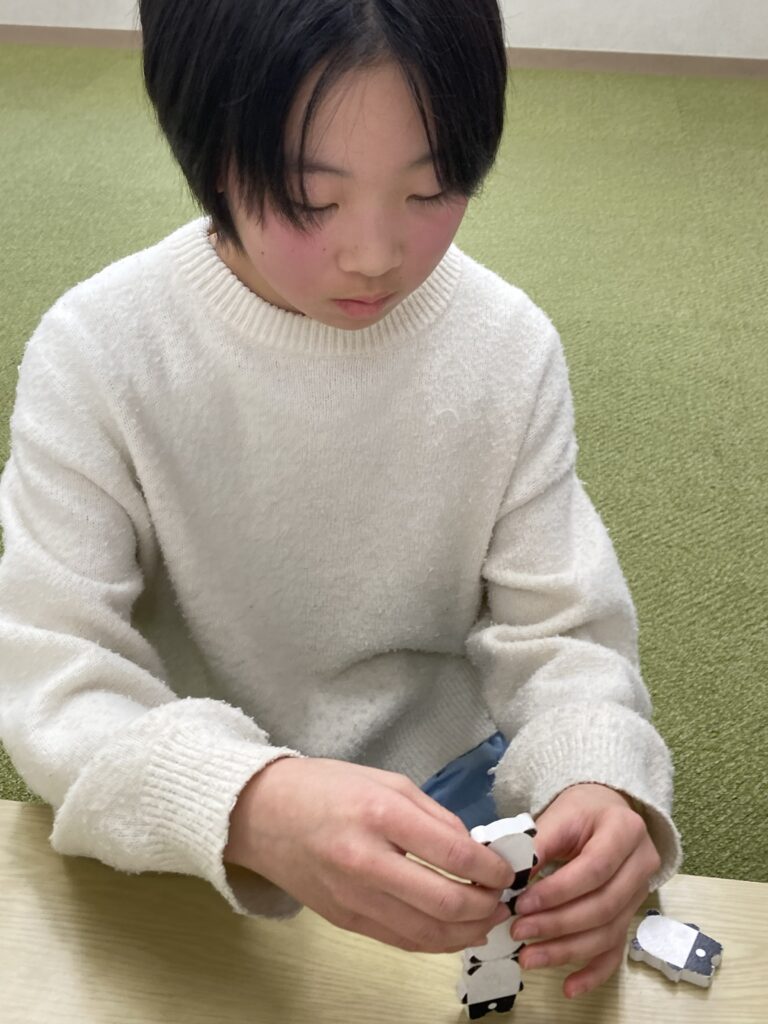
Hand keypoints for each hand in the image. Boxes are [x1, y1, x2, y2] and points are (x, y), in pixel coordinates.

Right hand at [224, 757, 514, 952]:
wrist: (261, 814)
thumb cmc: (325, 788)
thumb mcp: (386, 780)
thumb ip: (434, 815)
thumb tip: (474, 849)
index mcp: (379, 814)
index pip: (452, 853)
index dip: (490, 868)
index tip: (506, 869)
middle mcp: (366, 860)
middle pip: (443, 902)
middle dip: (485, 906)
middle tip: (502, 898)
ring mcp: (352, 897)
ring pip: (425, 933)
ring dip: (467, 932)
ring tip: (487, 919)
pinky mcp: (344, 920)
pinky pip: (401, 940)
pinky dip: (435, 941)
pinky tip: (454, 930)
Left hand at [510, 783, 660, 997]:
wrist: (605, 810)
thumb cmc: (578, 812)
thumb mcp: (557, 817)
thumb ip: (536, 845)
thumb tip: (508, 880)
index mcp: (625, 830)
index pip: (593, 869)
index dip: (557, 892)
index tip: (521, 904)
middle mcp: (641, 864)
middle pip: (603, 906)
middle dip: (558, 925)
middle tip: (519, 933)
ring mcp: (640, 893)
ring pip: (608, 932)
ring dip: (567, 950)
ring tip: (529, 959)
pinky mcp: (631, 915)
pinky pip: (616, 950)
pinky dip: (593, 972)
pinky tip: (569, 987)